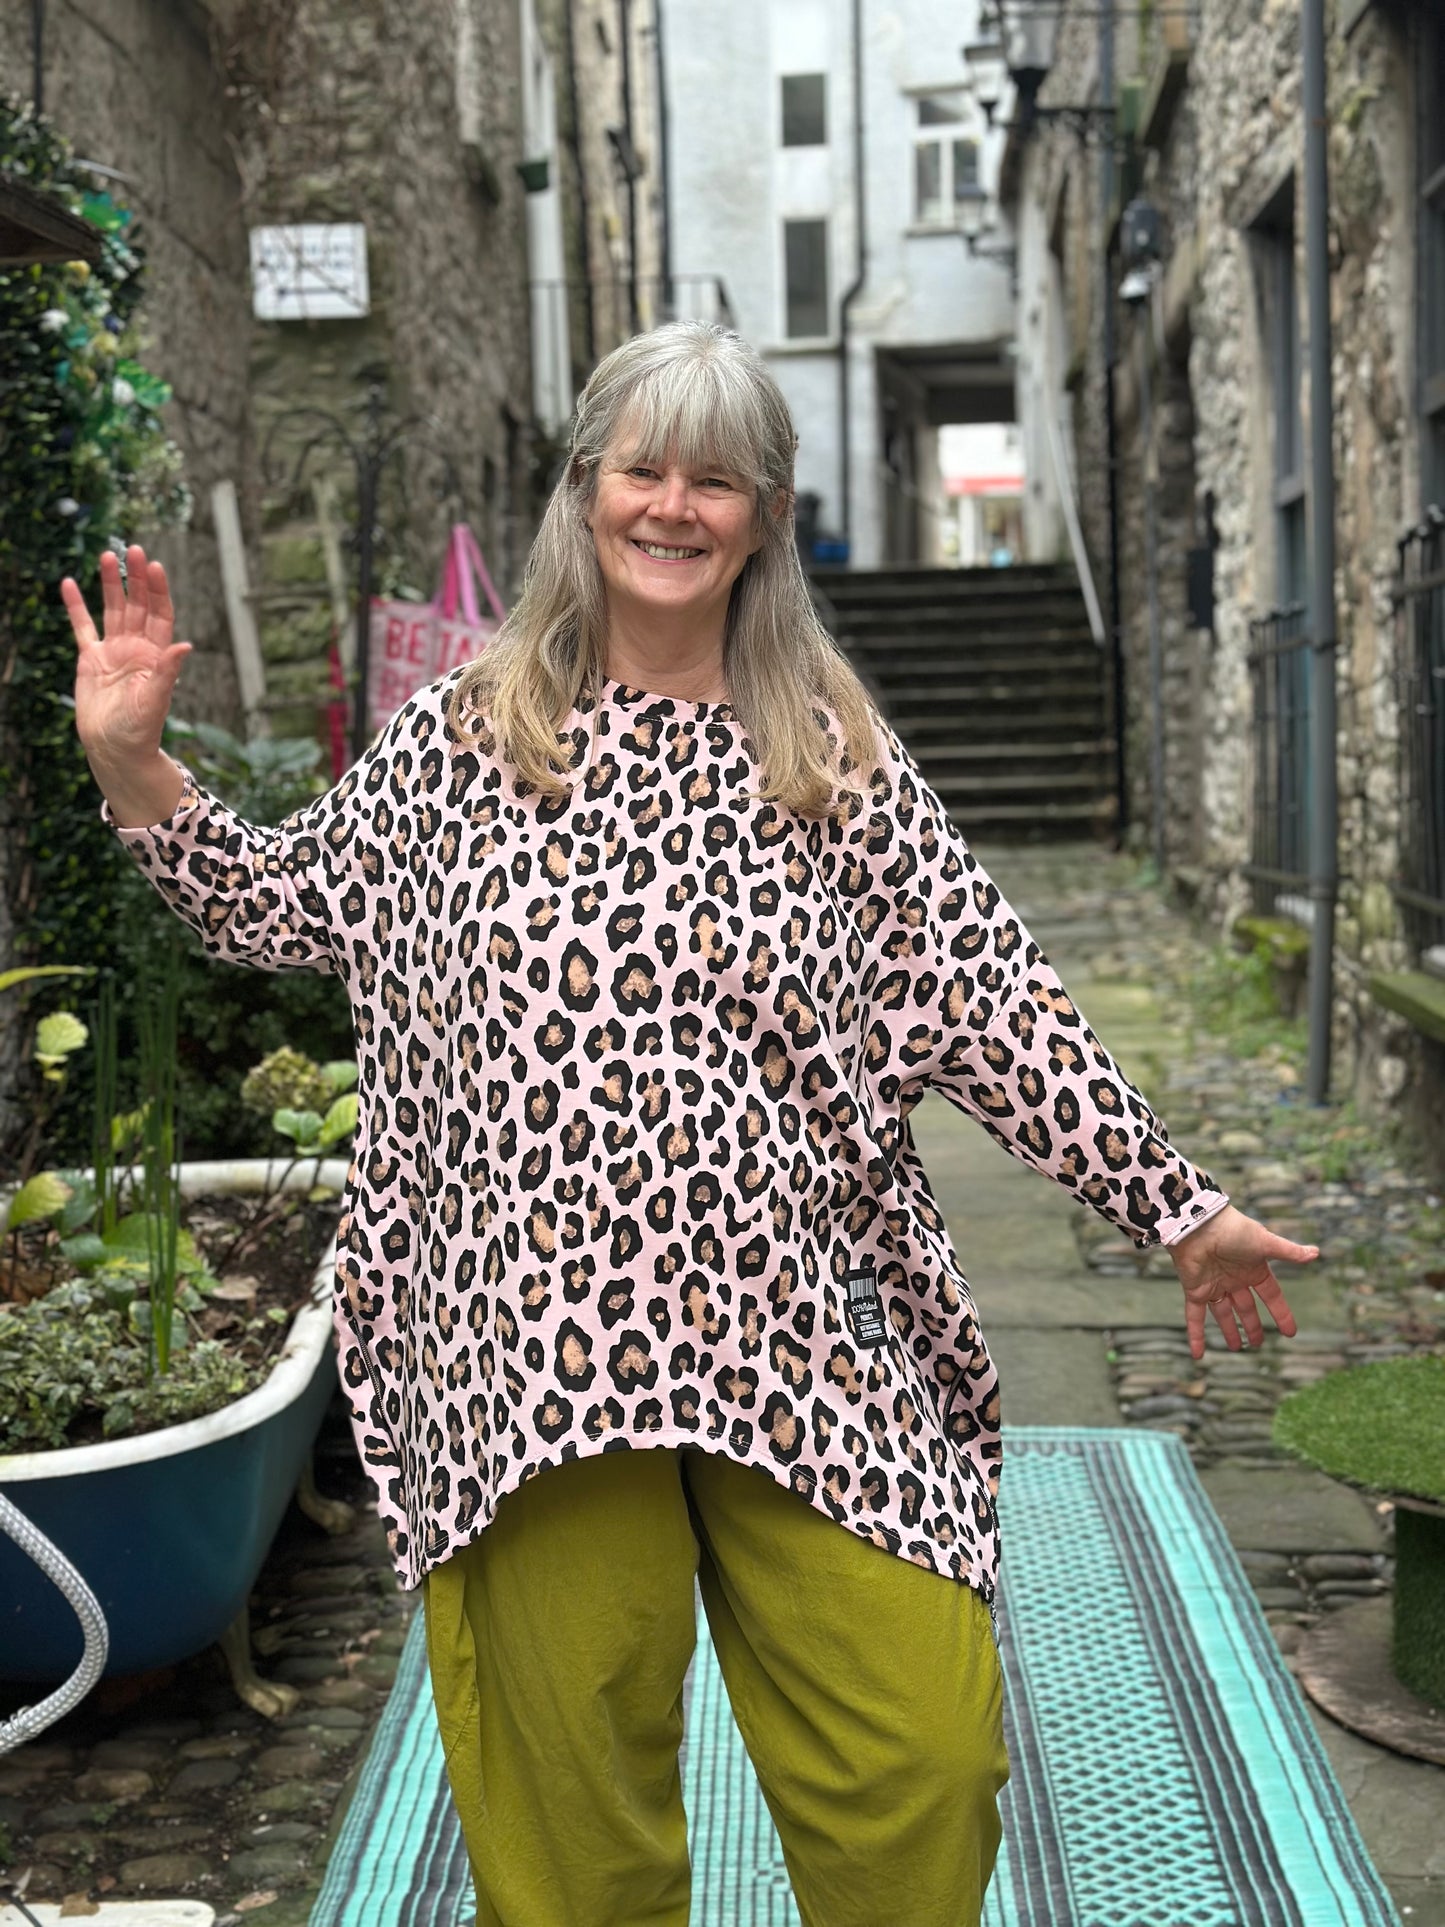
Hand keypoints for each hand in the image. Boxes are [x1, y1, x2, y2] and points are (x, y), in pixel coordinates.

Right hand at [62, 545, 192, 765]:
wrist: (115, 748)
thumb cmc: (141, 730)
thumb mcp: (156, 700)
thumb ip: (168, 672)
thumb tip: (185, 646)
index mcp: (156, 655)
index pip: (160, 615)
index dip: (158, 591)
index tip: (155, 566)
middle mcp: (137, 648)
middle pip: (138, 605)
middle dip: (136, 578)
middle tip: (134, 549)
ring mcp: (113, 651)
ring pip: (113, 610)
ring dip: (110, 584)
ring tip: (107, 556)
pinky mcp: (90, 659)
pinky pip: (82, 627)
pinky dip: (76, 607)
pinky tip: (70, 584)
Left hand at [1168, 1203, 1314, 1359]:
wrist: (1198, 1225)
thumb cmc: (1233, 1229)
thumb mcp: (1265, 1243)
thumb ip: (1289, 1252)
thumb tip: (1316, 1253)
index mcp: (1253, 1269)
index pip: (1271, 1296)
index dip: (1281, 1313)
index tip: (1290, 1333)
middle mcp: (1234, 1279)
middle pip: (1246, 1307)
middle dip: (1252, 1325)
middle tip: (1257, 1343)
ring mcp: (1214, 1285)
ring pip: (1223, 1314)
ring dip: (1229, 1331)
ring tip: (1237, 1348)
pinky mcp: (1194, 1290)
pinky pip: (1195, 1317)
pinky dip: (1196, 1335)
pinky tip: (1198, 1354)